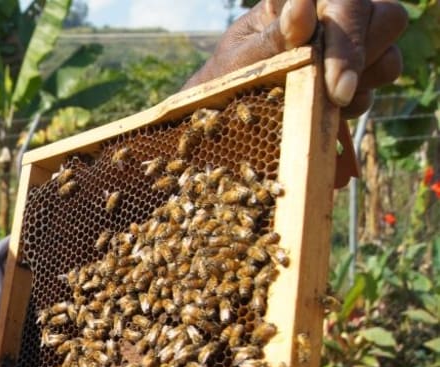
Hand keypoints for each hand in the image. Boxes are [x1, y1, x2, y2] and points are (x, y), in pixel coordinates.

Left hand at [185, 0, 407, 117]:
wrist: (219, 114)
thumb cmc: (224, 80)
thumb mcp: (240, 60)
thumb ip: (273, 38)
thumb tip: (302, 6)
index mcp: (304, 1)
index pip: (348, 1)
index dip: (348, 37)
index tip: (334, 84)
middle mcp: (333, 17)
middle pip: (386, 19)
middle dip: (360, 59)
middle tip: (333, 95)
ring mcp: (349, 46)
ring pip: (388, 57)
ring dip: (360, 85)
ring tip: (320, 101)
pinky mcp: (355, 76)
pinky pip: (375, 88)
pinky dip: (355, 104)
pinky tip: (324, 113)